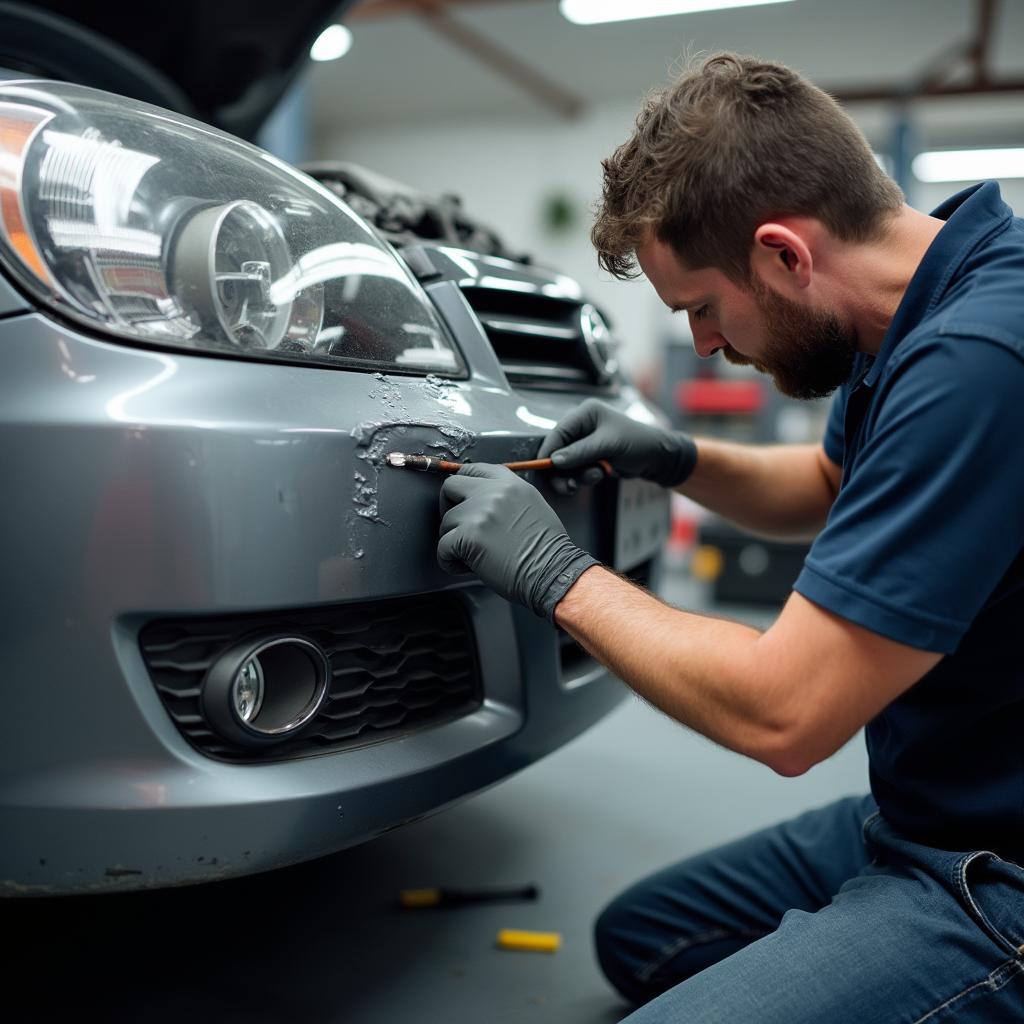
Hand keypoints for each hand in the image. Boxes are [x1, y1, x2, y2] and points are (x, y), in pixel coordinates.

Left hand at [437, 463, 599, 619]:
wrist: (553, 573)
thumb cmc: (547, 550)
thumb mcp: (533, 506)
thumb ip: (506, 497)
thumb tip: (482, 501)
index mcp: (510, 484)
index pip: (473, 469)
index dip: (462, 487)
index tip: (461, 501)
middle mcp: (494, 492)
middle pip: (451, 486)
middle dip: (448, 506)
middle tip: (459, 527)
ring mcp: (480, 513)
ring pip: (446, 522)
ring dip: (453, 540)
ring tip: (473, 555)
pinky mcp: (469, 537)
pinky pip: (442, 548)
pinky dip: (450, 561)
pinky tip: (467, 567)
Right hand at [537, 398, 696, 489]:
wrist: (658, 457)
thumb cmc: (637, 443)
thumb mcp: (608, 445)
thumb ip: (580, 452)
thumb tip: (555, 460)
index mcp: (586, 413)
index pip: (559, 432)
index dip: (549, 451)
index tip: (542, 467)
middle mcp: (583, 426)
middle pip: (559, 450)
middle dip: (564, 469)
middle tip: (568, 485)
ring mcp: (586, 443)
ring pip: (567, 463)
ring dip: (577, 475)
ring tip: (596, 476)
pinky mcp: (591, 457)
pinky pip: (578, 469)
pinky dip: (585, 476)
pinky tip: (601, 474)